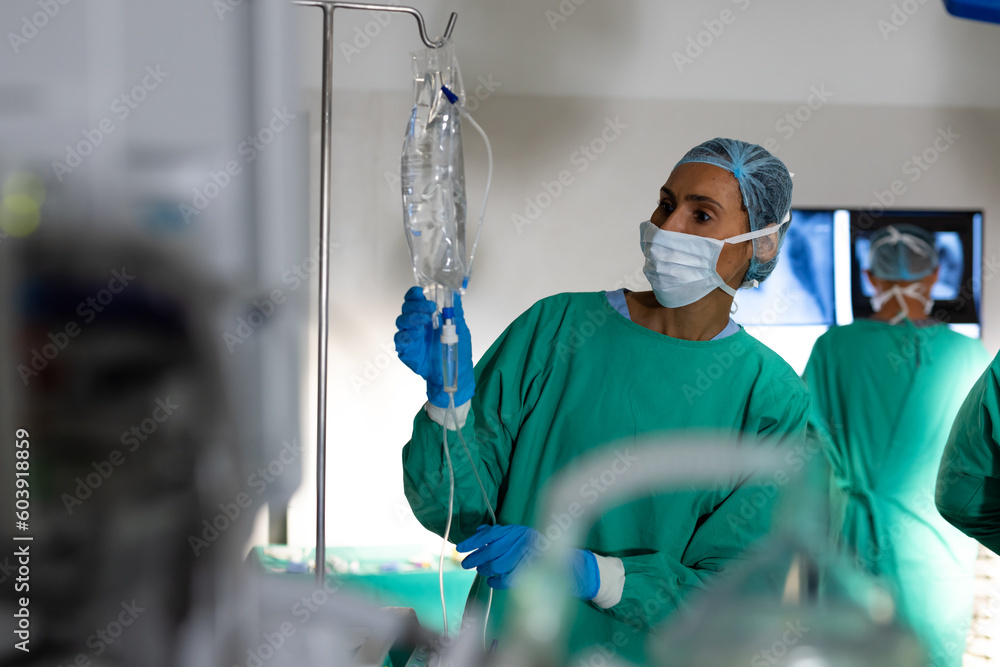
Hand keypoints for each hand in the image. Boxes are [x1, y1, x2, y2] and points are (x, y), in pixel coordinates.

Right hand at [394, 286, 473, 407]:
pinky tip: (418, 334)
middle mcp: (417, 322)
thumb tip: (455, 293)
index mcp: (428, 314)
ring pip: (401, 320)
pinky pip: (400, 338)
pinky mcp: (406, 349)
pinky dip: (407, 334)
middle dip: (417, 305)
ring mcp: (410, 335)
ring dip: (413, 318)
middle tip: (430, 309)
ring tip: (425, 321)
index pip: (415, 298)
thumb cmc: (458, 350)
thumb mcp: (460, 328)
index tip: (422, 292)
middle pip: (407, 307)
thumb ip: (455, 311)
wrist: (455, 372)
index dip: (415, 294)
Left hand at [457, 524, 599, 598]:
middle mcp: (521, 541)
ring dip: (486, 570)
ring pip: (497, 566)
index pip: (490, 534)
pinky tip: (493, 581)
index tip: (459, 547)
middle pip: (491, 551)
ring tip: (483, 571)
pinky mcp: (530, 574)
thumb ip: (501, 534)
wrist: (566, 565)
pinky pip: (506, 580)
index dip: (472, 541)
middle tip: (465, 564)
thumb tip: (480, 530)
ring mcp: (526, 557)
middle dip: (475, 558)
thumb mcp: (520, 536)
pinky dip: (496, 582)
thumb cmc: (538, 550)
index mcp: (517, 531)